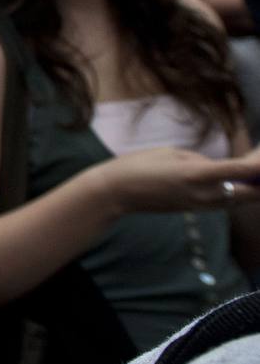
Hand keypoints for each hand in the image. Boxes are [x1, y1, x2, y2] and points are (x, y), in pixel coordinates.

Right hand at [94, 147, 259, 214]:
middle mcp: (205, 193)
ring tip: (254, 169)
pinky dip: (239, 191)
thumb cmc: (138, 165)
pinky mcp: (197, 210)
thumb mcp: (171, 153)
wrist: (117, 193)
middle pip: (251, 191)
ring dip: (253, 186)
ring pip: (242, 199)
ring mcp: (202, 205)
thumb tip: (217, 168)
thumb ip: (199, 161)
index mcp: (197, 174)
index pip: (242, 170)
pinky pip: (227, 202)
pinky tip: (239, 180)